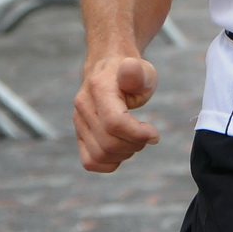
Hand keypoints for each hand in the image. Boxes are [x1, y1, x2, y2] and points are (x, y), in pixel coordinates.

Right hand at [73, 55, 159, 172]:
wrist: (110, 68)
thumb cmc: (131, 73)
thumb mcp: (142, 70)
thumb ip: (137, 73)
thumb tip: (129, 68)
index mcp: (99, 87)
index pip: (114, 122)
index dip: (137, 134)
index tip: (154, 133)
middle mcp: (83, 105)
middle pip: (109, 143)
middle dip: (135, 144)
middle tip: (147, 135)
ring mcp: (78, 121)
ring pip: (99, 155)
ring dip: (124, 154)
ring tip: (135, 140)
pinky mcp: (79, 134)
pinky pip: (90, 162)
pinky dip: (110, 163)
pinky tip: (123, 150)